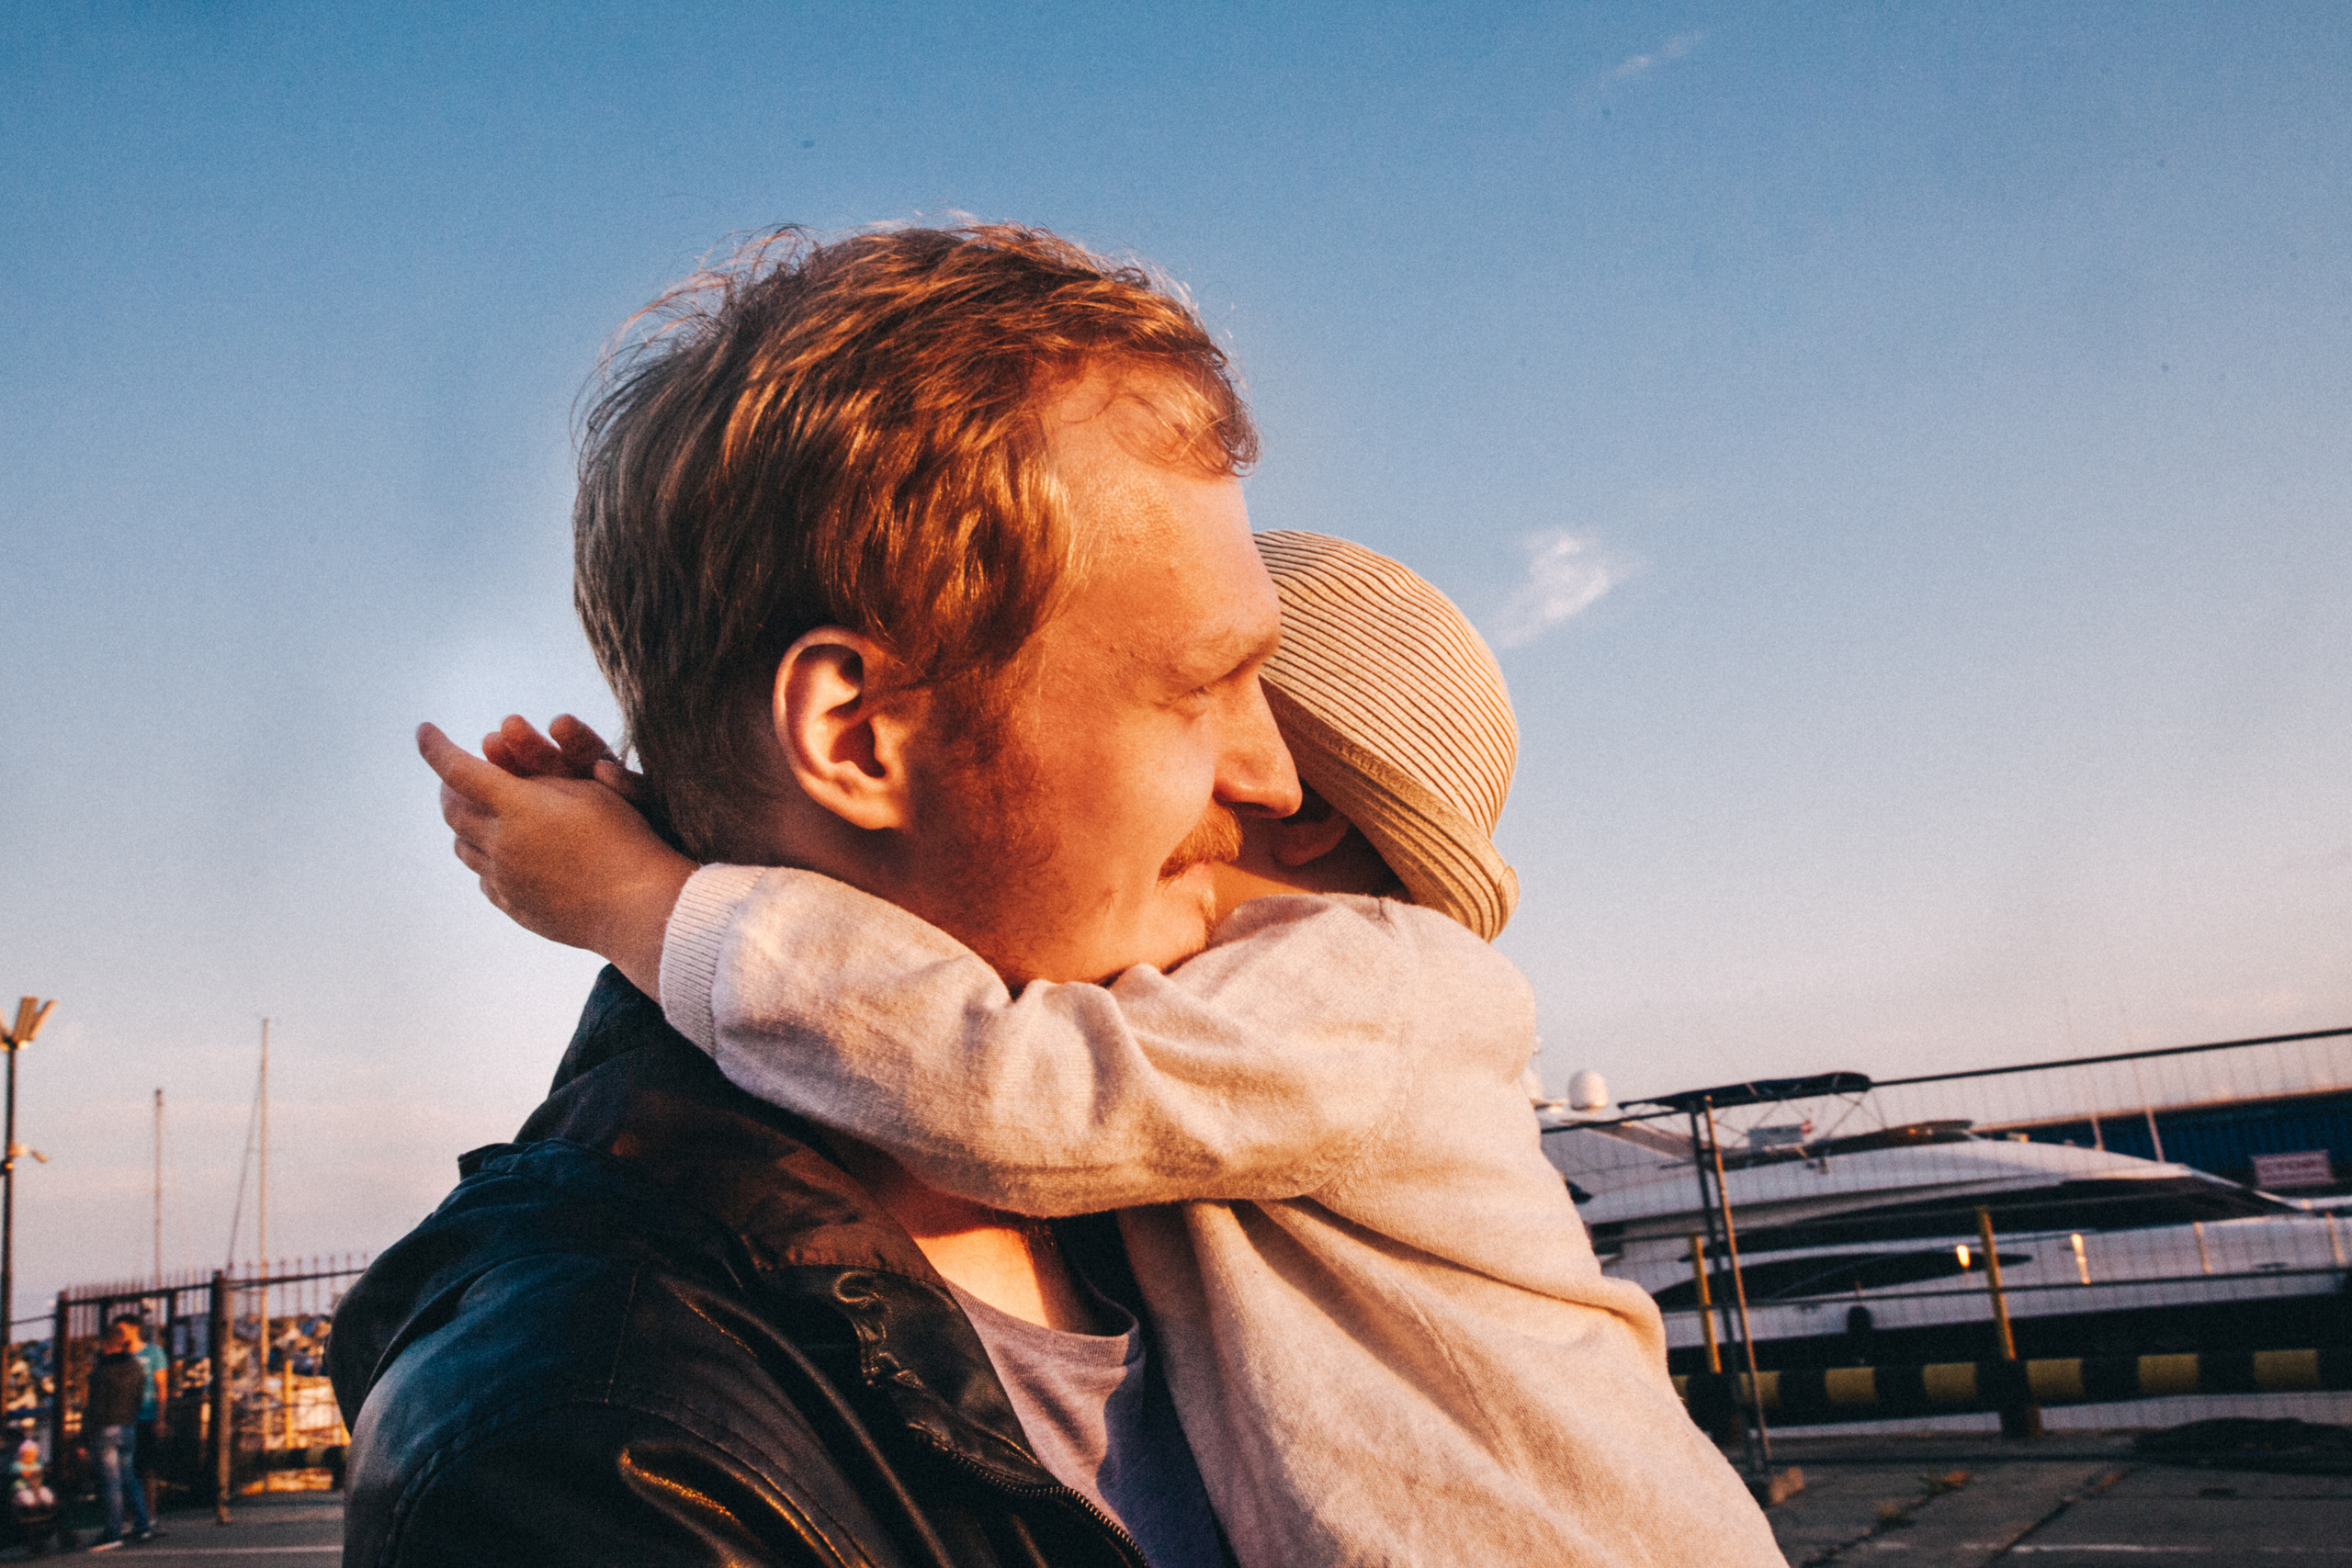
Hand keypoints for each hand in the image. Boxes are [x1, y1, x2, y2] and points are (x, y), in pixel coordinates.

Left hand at [418, 723, 694, 1000]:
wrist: (637, 908)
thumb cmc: (623, 839)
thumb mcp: (588, 791)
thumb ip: (540, 778)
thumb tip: (497, 778)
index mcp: (516, 806)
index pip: (458, 770)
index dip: (436, 747)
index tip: (423, 730)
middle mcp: (500, 843)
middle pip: (453, 810)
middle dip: (449, 787)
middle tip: (452, 777)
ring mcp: (503, 878)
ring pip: (462, 847)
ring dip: (463, 825)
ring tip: (475, 815)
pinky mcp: (513, 905)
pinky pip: (483, 877)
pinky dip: (484, 858)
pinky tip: (502, 855)